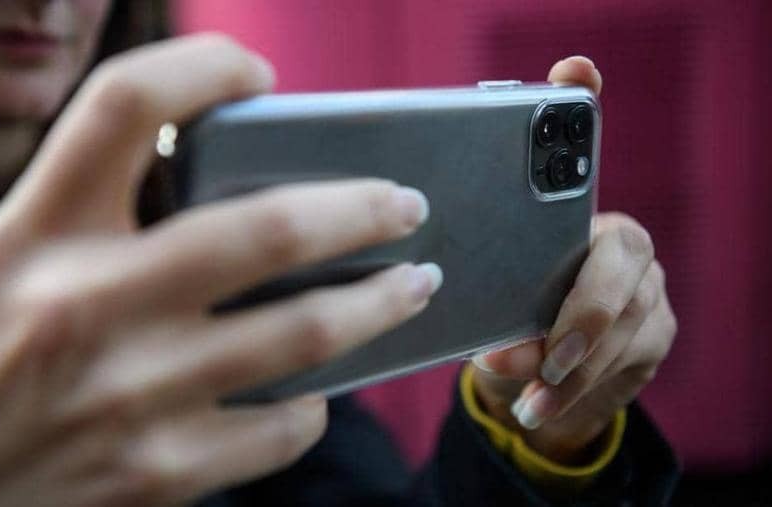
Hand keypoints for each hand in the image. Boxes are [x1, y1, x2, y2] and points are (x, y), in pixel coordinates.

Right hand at [0, 33, 440, 505]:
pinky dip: (314, 402)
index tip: (261, 76)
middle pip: (270, 228)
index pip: (125, 103)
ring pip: (306, 331)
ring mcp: (129, 394)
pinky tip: (315, 388)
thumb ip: (105, 215)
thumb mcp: (19, 262)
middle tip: (404, 204)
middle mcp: (85, 303)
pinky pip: (284, 425)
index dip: (206, 67)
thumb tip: (241, 185)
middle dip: (364, 208)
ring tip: (412, 284)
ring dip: (380, 302)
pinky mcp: (160, 472)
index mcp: (37, 230)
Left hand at [471, 57, 676, 463]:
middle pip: (621, 263)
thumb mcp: (480, 297)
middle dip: (578, 315)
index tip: (572, 75)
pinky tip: (541, 409)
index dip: (585, 108)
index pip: (587, 157)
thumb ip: (469, 273)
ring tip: (524, 392)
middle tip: (536, 353)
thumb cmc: (505, 324)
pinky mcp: (655, 343)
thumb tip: (416, 264)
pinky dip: (579, 393)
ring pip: (628, 325)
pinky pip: (627, 367)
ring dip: (569, 367)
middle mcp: (627, 248)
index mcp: (582, 219)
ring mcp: (650, 294)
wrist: (535, 382)